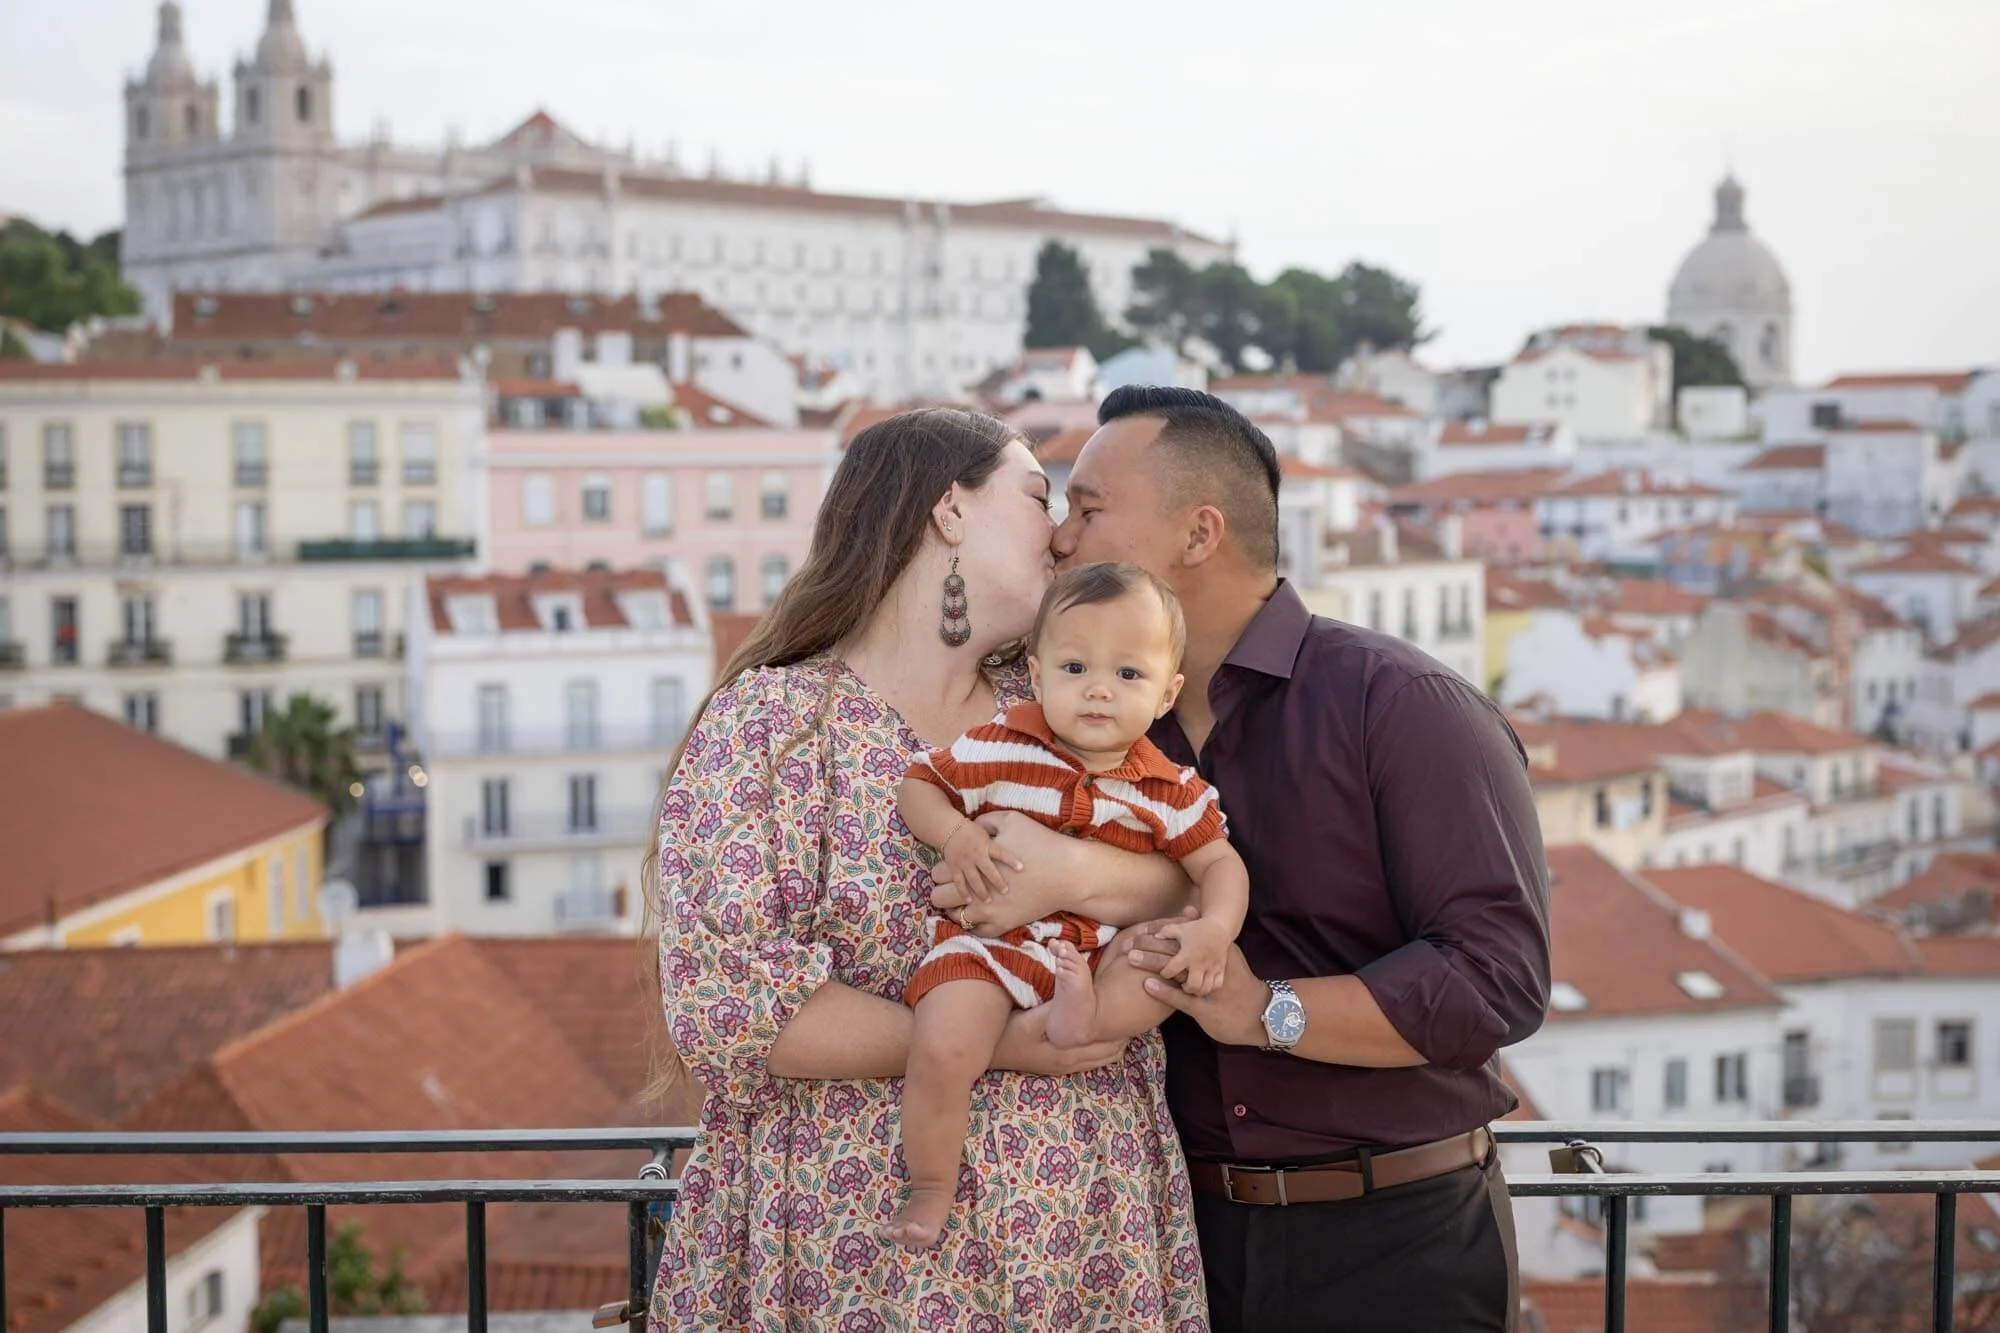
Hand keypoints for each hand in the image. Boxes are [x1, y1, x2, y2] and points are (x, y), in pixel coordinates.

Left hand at [931, 812, 1069, 935]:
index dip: (941, 870)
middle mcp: (975, 892)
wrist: (1067, 873)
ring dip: (955, 908)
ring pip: (955, 917)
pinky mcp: (1004, 925)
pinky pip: (977, 932)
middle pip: (938, 898)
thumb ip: (984, 823)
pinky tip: (976, 916)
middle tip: (951, 885)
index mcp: (972, 867)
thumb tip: (972, 828)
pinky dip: (974, 925)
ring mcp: (989, 913)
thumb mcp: (1010, 820)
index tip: (948, 868)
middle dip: (942, 890)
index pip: (936, 873)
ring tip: (963, 901)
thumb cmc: (1040, 843)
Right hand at [942, 820, 1018, 902]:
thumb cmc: (972, 831)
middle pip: (988, 870)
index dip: (1011, 860)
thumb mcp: (987, 832)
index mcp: (986, 845)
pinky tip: (969, 901)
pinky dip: (963, 892)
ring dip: (981, 890)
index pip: (1001, 853)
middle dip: (997, 881)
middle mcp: (976, 855)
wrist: (950, 830)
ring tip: (988, 901)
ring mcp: (965, 863)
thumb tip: (1014, 843)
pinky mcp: (955, 868)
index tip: (1021, 868)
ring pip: (973, 879)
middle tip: (1005, 891)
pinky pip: (959, 882)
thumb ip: (997, 842)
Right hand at [992, 1003, 1126, 1075]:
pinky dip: (1102, 1052)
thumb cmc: (1006, 1033)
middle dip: (1123, 1036)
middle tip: (1131, 1015)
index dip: (1120, 1027)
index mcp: (1068, 1050)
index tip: (1131, 1010)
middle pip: (1109, 1052)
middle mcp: (1070, 1062)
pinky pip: (1089, 1063)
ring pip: (1102, 1059)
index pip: (1106, 1042)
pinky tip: (1101, 1039)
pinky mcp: (1056, 1067)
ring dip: (1114, 1044)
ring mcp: (1063, 1066)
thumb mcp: (1030, 1017)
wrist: (984, 1054)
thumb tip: (1079, 995)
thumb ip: (1056, 1008)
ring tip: (1121, 1024)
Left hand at [1126, 912, 1269, 1047]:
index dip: (1156, 937)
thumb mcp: (1222, 951)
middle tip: (1127, 947)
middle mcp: (1208, 966)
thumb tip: (1187, 907)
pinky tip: (1148, 984)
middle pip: (1174, 954)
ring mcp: (1207, 986)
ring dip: (1153, 966)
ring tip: (1132, 961)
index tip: (1136, 934)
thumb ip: (1204, 933)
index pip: (1180, 941)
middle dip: (1149, 950)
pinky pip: (1181, 997)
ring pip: (1176, 973)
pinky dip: (1164, 990)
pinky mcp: (1205, 1007)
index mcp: (1211, 952)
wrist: (1260, 1010)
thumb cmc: (1238, 981)